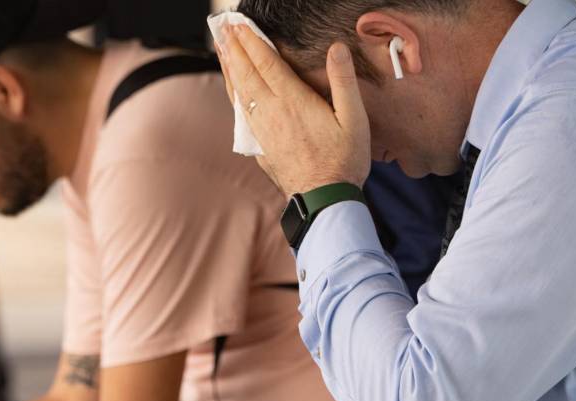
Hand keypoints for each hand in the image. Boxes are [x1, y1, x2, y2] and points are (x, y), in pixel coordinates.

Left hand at [216, 26, 370, 195]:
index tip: (240, 25)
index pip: (266, 63)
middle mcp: (272, 114)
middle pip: (246, 74)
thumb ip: (343, 81)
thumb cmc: (344, 160)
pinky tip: (232, 91)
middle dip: (233, 49)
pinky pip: (240, 115)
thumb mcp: (354, 119)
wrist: (324, 201)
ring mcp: (262, 132)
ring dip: (229, 69)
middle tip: (222, 29)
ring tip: (221, 51)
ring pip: (239, 94)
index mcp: (293, 102)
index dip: (251, 41)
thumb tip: (336, 48)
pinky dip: (233, 96)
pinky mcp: (259, 148)